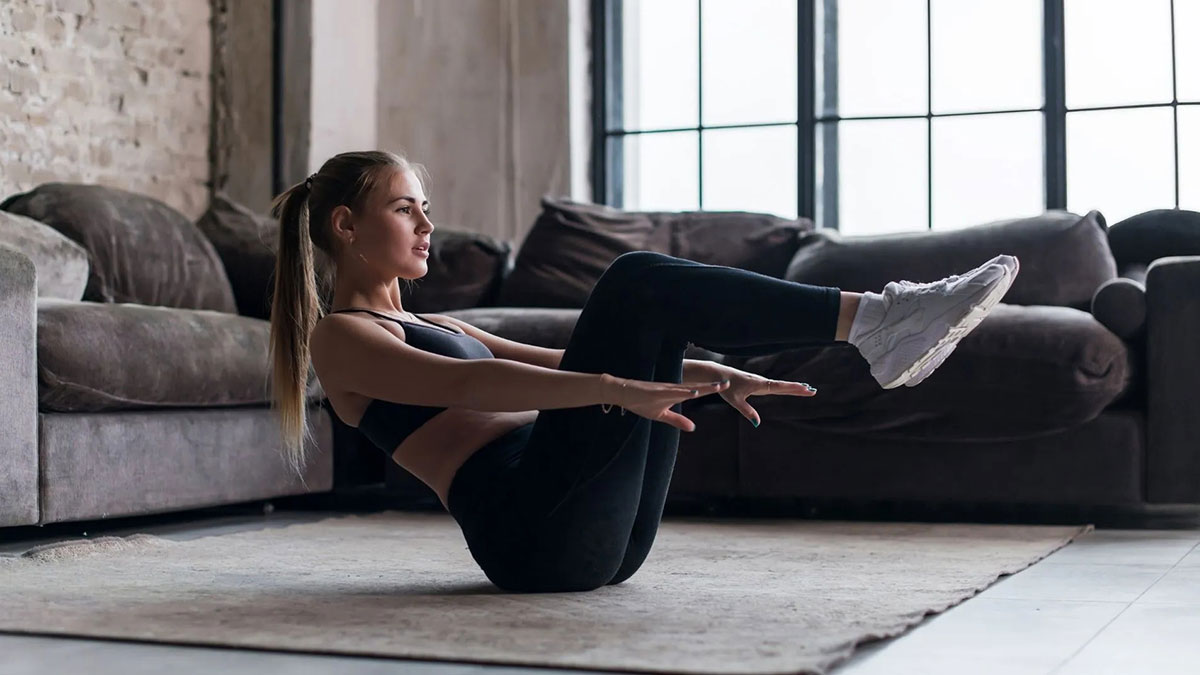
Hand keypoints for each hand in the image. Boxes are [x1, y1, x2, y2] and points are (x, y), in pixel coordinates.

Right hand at [601, 373, 729, 432]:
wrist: (622, 393)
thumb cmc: (640, 402)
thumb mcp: (661, 416)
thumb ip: (677, 421)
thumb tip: (693, 428)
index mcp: (675, 394)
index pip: (696, 391)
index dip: (710, 389)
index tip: (725, 385)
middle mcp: (673, 389)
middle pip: (696, 387)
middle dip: (712, 386)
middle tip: (728, 382)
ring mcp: (666, 389)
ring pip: (688, 388)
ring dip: (702, 387)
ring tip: (717, 386)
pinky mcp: (657, 391)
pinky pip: (673, 391)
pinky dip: (684, 391)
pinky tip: (694, 392)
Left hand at [713, 366, 815, 426]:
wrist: (719, 374)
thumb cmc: (726, 387)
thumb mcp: (735, 401)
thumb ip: (746, 411)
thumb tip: (757, 423)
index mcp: (760, 385)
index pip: (780, 387)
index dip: (794, 388)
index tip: (806, 388)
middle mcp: (762, 382)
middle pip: (784, 386)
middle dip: (798, 389)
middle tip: (813, 391)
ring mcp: (761, 382)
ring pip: (780, 385)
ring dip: (793, 387)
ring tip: (806, 389)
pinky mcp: (757, 383)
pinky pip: (774, 385)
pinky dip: (784, 387)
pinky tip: (787, 388)